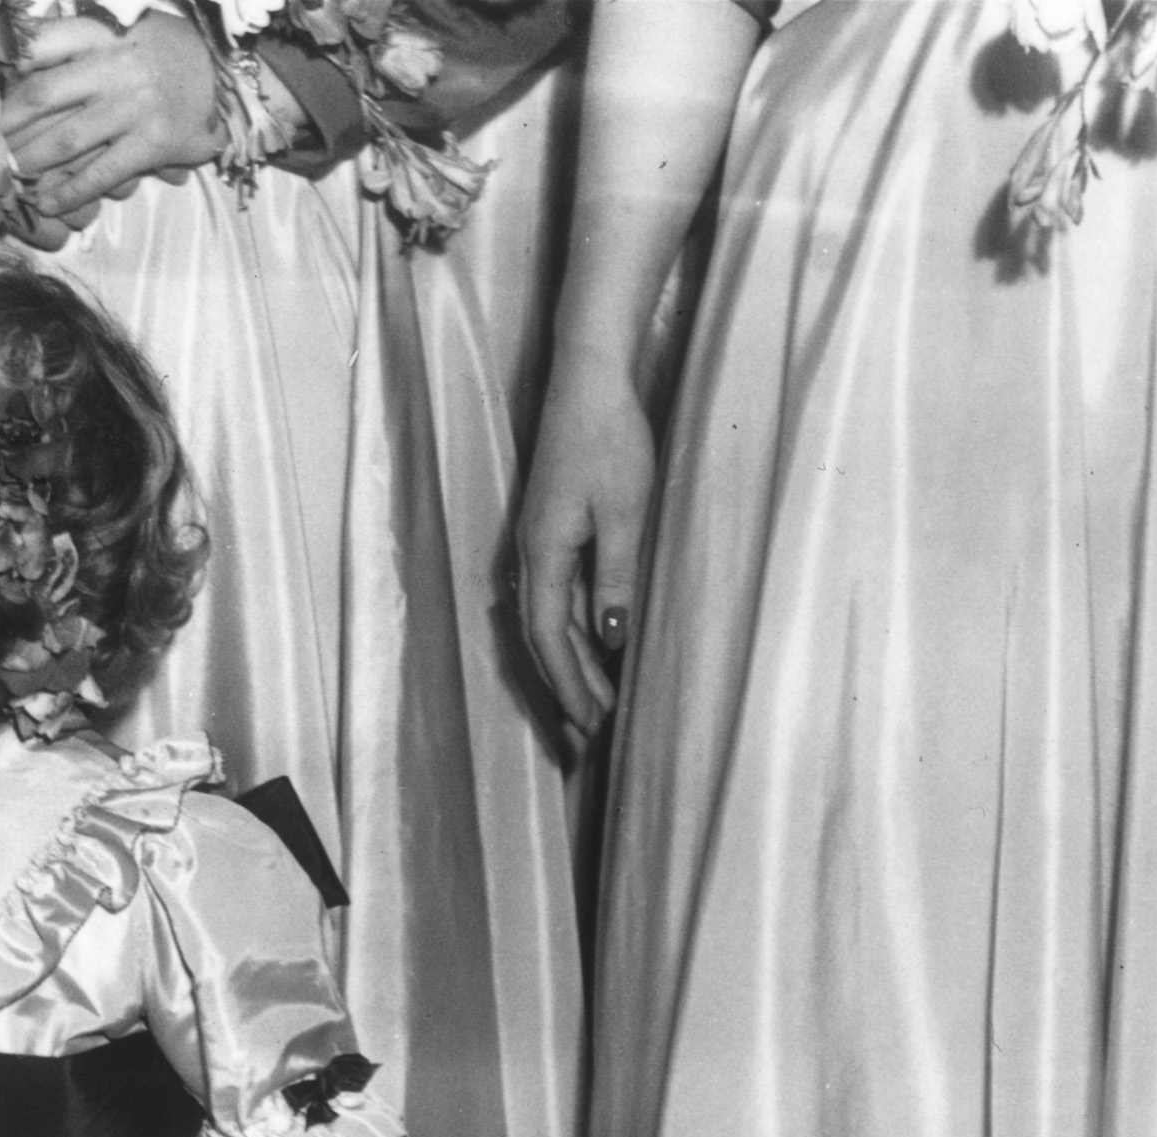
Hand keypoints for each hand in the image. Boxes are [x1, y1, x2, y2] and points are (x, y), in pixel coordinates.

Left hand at [0, 10, 226, 241]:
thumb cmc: (162, 51)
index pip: (44, 41)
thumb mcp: (124, 28)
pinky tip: (45, 202)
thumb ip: (78, 41)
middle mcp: (118, 65)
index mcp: (106, 32)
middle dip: (5, 124)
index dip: (6, 64)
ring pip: (65, 139)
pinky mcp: (153, 141)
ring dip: (28, 162)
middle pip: (42, 95)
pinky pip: (101, 172)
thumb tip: (15, 52)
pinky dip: (69, 191)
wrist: (227, 72)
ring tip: (4, 177)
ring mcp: (135, 105)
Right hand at [513, 365, 658, 745]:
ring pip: (549, 622)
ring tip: (596, 702)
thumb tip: (609, 636)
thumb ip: (614, 577)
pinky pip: (558, 598)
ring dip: (570, 665)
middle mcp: (531, 558)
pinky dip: (574, 632)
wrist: (588, 382)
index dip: (566, 685)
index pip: (548, 639)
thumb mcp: (624, 512)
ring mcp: (540, 546)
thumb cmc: (608, 440)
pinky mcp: (554, 532)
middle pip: (541, 640)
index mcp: (542, 557)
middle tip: (590, 733)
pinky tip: (596, 646)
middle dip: (565, 688)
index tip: (587, 724)